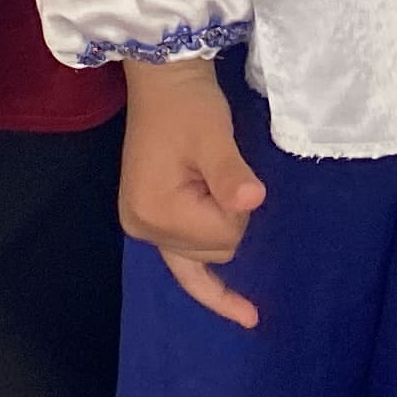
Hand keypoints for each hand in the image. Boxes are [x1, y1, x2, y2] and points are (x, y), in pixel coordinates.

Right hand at [119, 56, 264, 328]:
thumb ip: (230, 173)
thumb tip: (252, 199)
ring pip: (208, 255)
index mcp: (156, 212)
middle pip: (217, 251)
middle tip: (216, 169)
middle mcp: (144, 230)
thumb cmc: (189, 107)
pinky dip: (210, 287)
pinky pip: (185, 268)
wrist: (162, 83)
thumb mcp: (213, 135)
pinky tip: (244, 313)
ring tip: (205, 179)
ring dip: (219, 223)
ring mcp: (144, 230)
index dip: (238, 205)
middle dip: (230, 216)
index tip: (224, 167)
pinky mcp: (150, 223)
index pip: (223, 237)